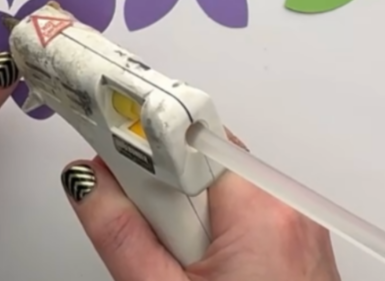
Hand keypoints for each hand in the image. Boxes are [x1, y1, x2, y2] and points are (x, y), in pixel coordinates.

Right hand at [60, 133, 341, 280]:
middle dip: (163, 188)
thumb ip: (120, 231)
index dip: (140, 133)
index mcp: (259, 210)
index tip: (100, 119)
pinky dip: (213, 232)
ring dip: (186, 215)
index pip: (187, 135)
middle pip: (202, 161)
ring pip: (220, 190)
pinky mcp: (298, 246)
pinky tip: (203, 273)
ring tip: (181, 270)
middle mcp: (288, 209)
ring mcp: (298, 228)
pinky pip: (243, 215)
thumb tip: (86, 181)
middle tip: (146, 234)